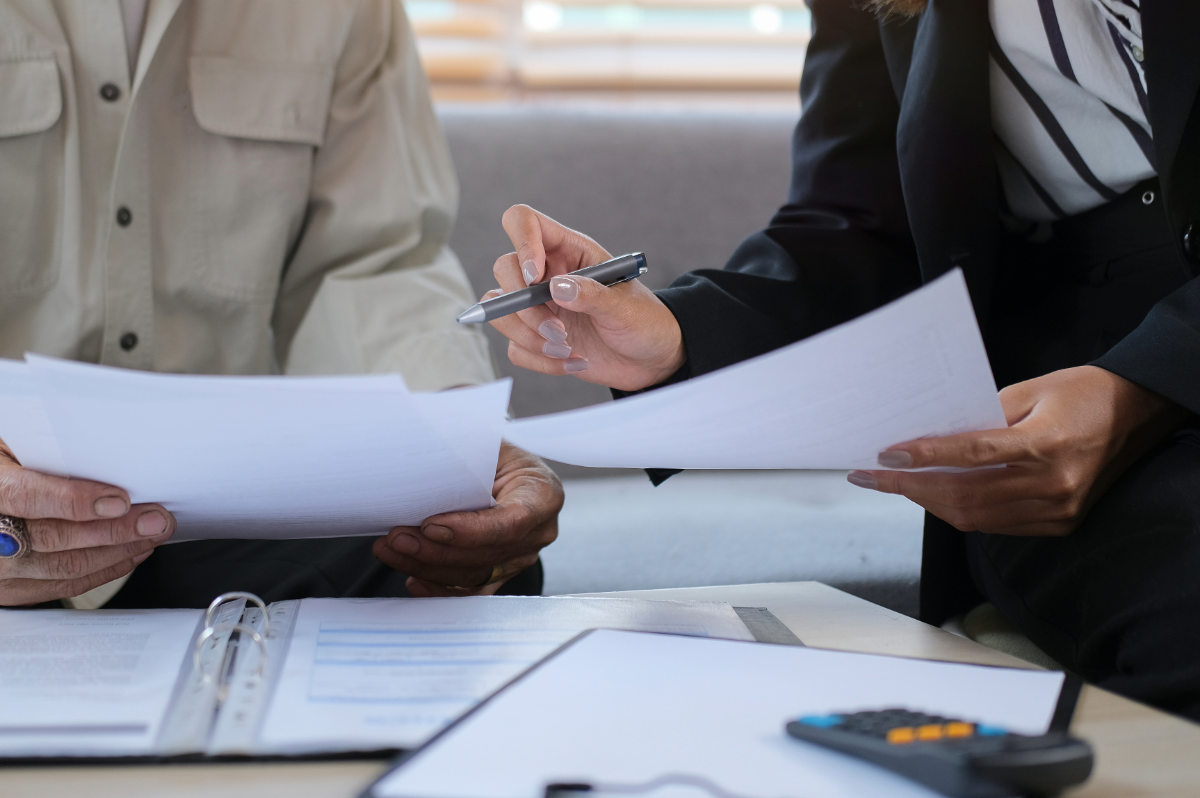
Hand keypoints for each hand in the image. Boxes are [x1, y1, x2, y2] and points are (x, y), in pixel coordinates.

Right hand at [0, 441, 175, 605]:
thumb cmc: (4, 465)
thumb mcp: (14, 446)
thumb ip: (48, 455)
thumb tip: (107, 457)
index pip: (26, 497)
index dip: (75, 501)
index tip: (120, 500)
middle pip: (52, 539)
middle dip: (114, 531)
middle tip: (155, 520)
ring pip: (64, 568)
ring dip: (118, 552)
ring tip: (152, 534)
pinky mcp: (10, 589)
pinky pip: (63, 587)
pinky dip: (104, 570)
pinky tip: (131, 553)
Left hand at [371, 442, 561, 595]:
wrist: (505, 465)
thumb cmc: (495, 449)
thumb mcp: (489, 440)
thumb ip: (466, 449)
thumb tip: (422, 448)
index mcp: (543, 493)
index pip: (511, 522)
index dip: (470, 530)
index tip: (430, 525)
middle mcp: (539, 531)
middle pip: (486, 553)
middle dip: (436, 550)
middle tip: (397, 538)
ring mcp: (521, 556)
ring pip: (473, 575)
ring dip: (428, 566)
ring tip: (393, 550)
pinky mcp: (502, 571)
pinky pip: (471, 590)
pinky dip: (440, 588)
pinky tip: (414, 579)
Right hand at [488, 205, 685, 391]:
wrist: (652, 359)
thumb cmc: (644, 321)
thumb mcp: (625, 307)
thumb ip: (592, 295)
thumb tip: (556, 287)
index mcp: (569, 251)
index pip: (524, 223)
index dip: (521, 242)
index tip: (535, 277)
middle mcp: (548, 274)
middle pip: (505, 269)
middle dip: (524, 305)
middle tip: (558, 331)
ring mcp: (538, 307)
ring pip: (500, 311)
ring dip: (528, 336)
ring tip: (566, 350)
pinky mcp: (536, 338)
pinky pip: (515, 347)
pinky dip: (540, 361)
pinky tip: (573, 362)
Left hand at [847, 366, 1192, 535]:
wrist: (1134, 413)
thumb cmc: (1081, 393)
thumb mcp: (1028, 390)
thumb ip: (979, 417)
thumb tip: (927, 437)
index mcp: (1047, 443)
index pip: (972, 454)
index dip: (925, 457)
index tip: (885, 456)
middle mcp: (1054, 483)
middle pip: (966, 495)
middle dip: (912, 487)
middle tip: (874, 477)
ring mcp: (1058, 509)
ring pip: (976, 518)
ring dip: (930, 503)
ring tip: (897, 485)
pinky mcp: (1060, 523)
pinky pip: (996, 525)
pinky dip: (961, 512)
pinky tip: (936, 495)